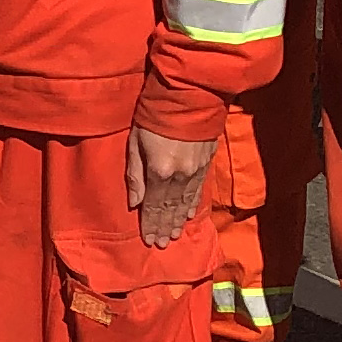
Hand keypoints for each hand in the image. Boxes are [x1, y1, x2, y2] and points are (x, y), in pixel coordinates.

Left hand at [125, 125, 216, 247]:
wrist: (188, 96)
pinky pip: (198, 191)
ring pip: (186, 203)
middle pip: (170, 208)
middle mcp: (180, 176)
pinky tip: (189, 215)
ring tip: (173, 235)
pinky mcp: (206, 163)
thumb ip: (135, 175)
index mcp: (159, 172)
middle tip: (161, 244)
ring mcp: (196, 171)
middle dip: (165, 227)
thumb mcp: (135, 142)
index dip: (151, 224)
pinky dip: (192, 205)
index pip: (153, 206)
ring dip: (179, 221)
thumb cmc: (153, 116)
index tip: (149, 240)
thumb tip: (134, 202)